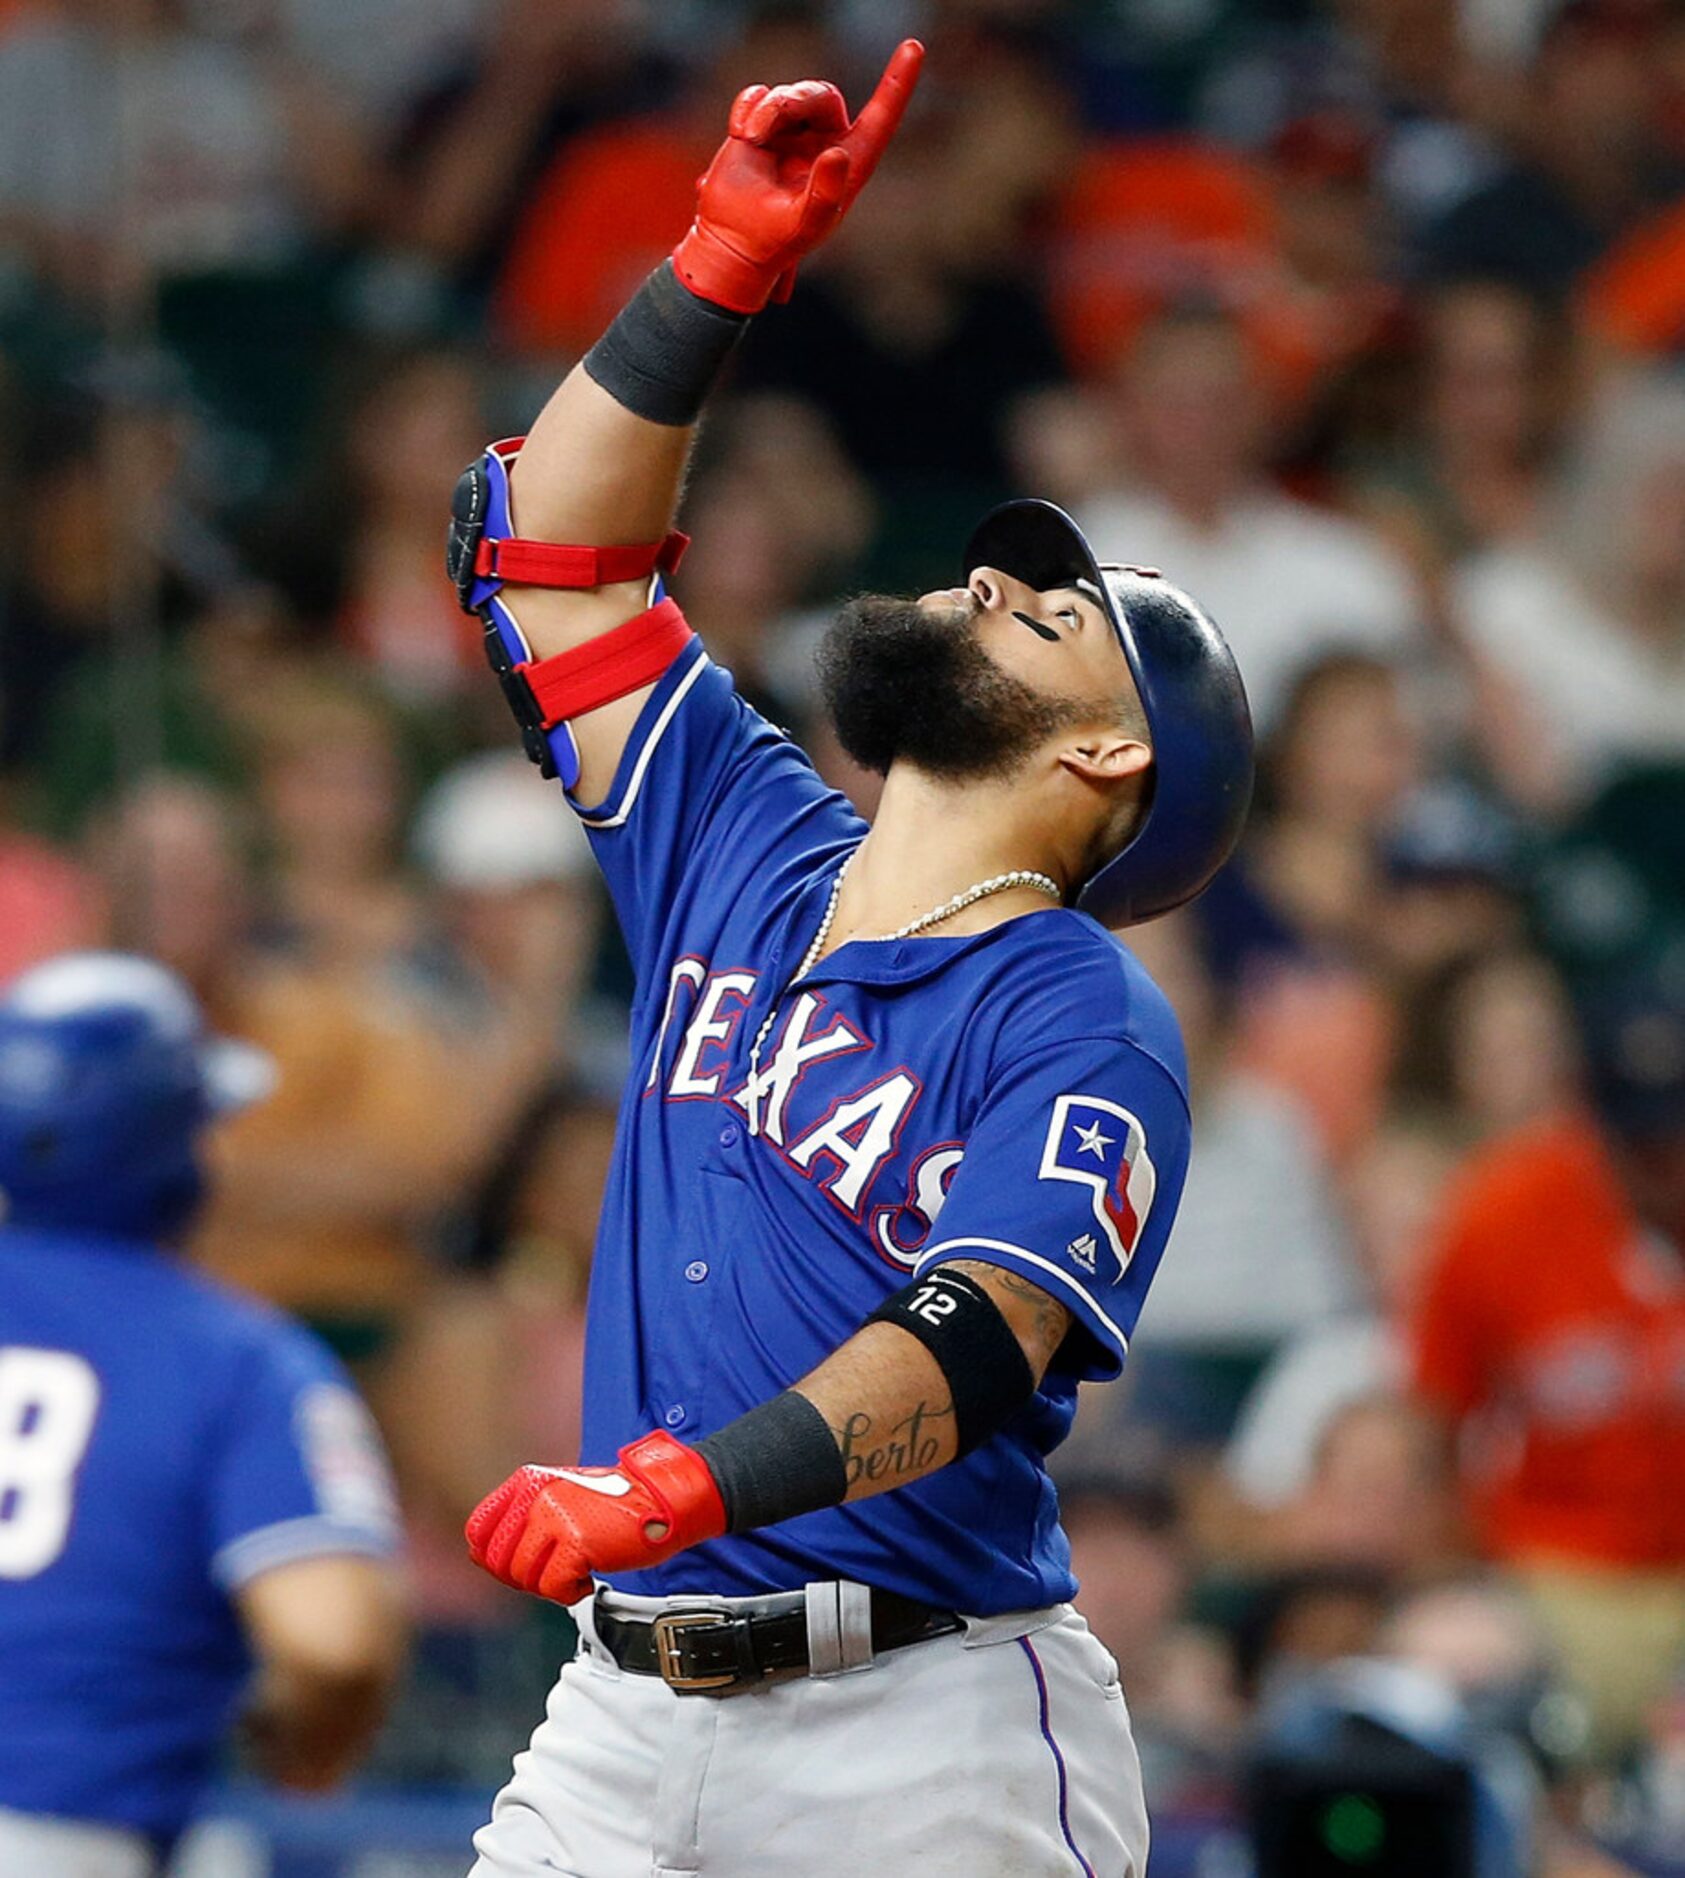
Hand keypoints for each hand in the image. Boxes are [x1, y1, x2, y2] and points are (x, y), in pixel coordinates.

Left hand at [465, 1431, 726, 1603]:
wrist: (664, 1500)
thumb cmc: (616, 1504)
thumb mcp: (560, 1498)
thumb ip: (521, 1521)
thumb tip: (479, 1556)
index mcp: (528, 1482)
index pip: (478, 1530)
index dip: (491, 1558)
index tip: (516, 1565)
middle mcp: (537, 1496)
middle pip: (498, 1561)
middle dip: (524, 1578)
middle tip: (553, 1573)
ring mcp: (556, 1517)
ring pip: (524, 1577)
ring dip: (550, 1586)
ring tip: (576, 1572)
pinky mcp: (578, 1542)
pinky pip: (554, 1588)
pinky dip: (571, 1592)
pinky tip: (589, 1577)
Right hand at [673, 38, 924, 313]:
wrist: (733, 239)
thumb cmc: (776, 240)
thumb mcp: (805, 224)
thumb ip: (824, 195)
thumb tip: (836, 153)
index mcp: (849, 164)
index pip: (881, 117)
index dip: (897, 83)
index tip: (913, 47)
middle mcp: (827, 141)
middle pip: (821, 95)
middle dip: (791, 102)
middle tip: (757, 132)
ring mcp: (795, 130)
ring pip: (788, 94)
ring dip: (766, 111)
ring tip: (749, 140)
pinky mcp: (763, 123)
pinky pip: (758, 93)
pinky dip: (747, 107)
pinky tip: (740, 134)